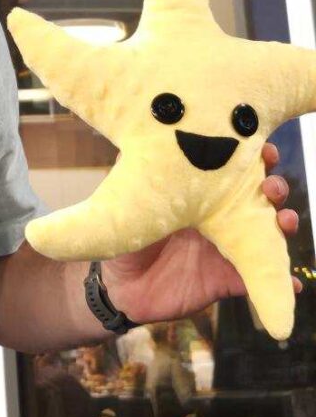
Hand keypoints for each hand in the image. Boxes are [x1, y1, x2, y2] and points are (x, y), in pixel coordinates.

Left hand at [102, 142, 301, 324]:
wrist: (120, 285)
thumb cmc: (125, 234)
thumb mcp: (128, 200)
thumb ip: (138, 173)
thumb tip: (139, 131)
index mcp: (199, 194)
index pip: (233, 171)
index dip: (254, 160)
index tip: (265, 150)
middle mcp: (218, 217)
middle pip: (259, 198)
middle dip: (275, 188)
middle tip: (272, 188)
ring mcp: (227, 247)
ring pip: (267, 234)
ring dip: (283, 226)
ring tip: (286, 222)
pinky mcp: (228, 280)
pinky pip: (262, 280)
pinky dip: (284, 282)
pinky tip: (295, 282)